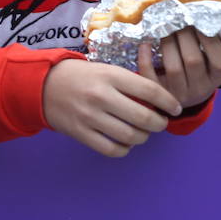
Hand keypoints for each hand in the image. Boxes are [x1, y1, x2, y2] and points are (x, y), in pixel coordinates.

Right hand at [42, 58, 180, 156]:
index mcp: (111, 76)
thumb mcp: (106, 70)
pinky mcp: (81, 133)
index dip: (169, 101)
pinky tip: (126, 143)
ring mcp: (90, 117)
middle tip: (161, 123)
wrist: (44, 85)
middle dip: (159, 124)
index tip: (176, 108)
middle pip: (143, 117)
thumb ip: (129, 83)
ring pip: (130, 136)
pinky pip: (111, 149)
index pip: (150, 91)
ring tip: (144, 133)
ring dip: (143, 138)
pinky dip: (125, 149)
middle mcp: (102, 96)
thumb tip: (158, 102)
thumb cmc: (82, 76)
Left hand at [137, 27, 220, 108]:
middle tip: (177, 20)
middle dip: (184, 35)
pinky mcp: (159, 94)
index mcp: (218, 79)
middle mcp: (201, 89)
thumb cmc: (198, 70)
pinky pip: (150, 76)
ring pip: (173, 67)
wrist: (180, 99)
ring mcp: (179, 94)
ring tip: (164, 29)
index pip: (219, 62)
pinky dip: (145, 58)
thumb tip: (201, 14)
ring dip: (167, 43)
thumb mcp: (211, 60)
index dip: (209, 39)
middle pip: (193, 61)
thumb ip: (211, 44)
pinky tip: (146, 43)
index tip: (198, 21)